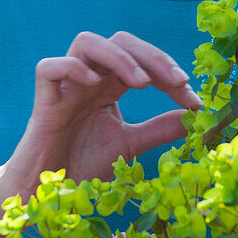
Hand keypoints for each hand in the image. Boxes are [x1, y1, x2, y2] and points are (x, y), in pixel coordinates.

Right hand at [2, 30, 201, 194]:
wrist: (49, 195)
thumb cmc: (83, 164)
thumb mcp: (130, 145)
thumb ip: (159, 128)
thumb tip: (195, 116)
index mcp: (109, 85)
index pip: (142, 60)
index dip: (170, 73)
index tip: (193, 101)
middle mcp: (89, 78)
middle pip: (119, 41)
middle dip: (152, 56)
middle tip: (177, 81)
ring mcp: (65, 86)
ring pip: (86, 42)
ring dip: (118, 57)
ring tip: (141, 83)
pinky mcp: (43, 101)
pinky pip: (49, 67)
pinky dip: (72, 67)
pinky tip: (95, 83)